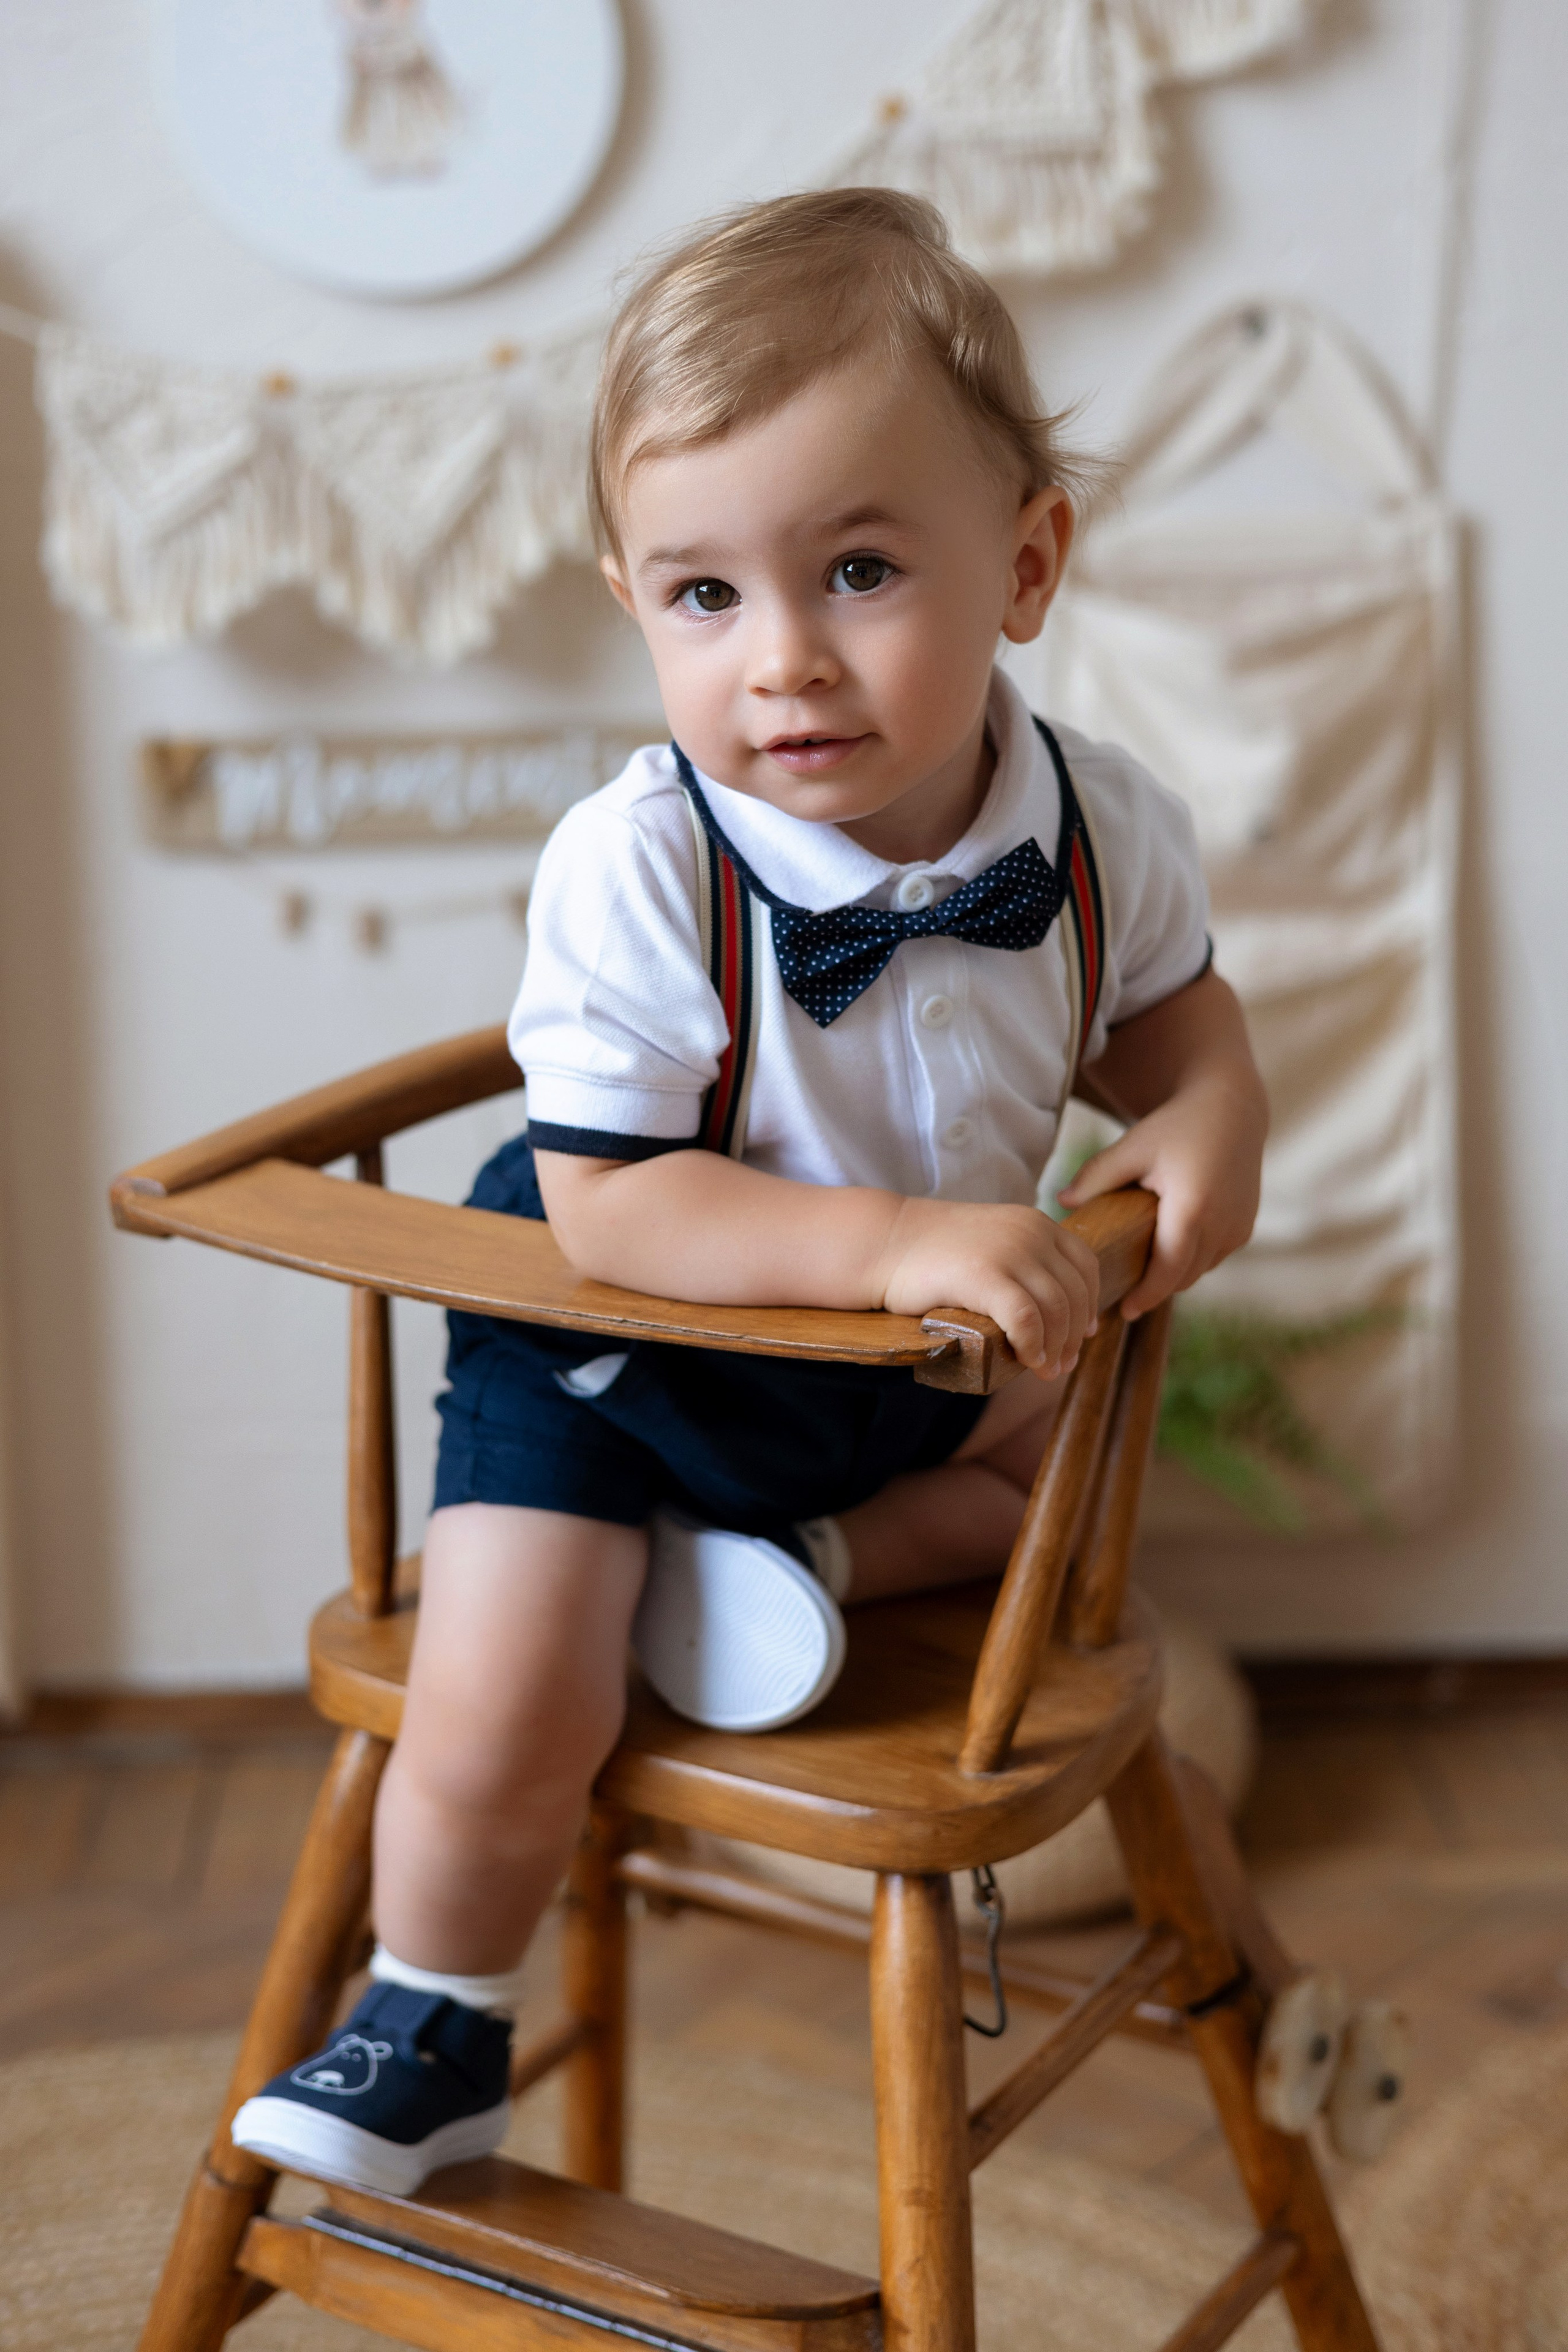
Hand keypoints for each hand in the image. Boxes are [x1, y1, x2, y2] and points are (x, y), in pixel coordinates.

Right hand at [873, 1197, 1099, 1379]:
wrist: (884, 1242)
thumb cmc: (933, 1254)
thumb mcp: (992, 1245)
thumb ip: (1024, 1265)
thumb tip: (1058, 1315)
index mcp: (1035, 1223)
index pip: (1085, 1265)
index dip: (1090, 1304)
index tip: (1083, 1333)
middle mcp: (1030, 1232)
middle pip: (1074, 1292)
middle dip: (1074, 1336)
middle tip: (1063, 1365)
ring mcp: (1009, 1251)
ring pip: (1056, 1309)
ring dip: (1056, 1347)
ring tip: (1045, 1370)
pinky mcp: (984, 1274)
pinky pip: (1027, 1318)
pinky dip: (1033, 1345)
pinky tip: (1027, 1361)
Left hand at [1059, 1068, 1264, 1320]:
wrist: (1232, 1109)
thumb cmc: (1177, 1126)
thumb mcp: (1133, 1147)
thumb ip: (1096, 1177)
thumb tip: (1059, 1204)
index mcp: (1192, 1209)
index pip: (1168, 1271)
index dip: (1146, 1296)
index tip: (1123, 1312)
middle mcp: (1222, 1225)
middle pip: (1183, 1276)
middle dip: (1155, 1289)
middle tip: (1122, 1296)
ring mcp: (1239, 1227)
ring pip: (1200, 1270)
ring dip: (1174, 1274)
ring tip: (1142, 1273)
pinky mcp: (1246, 1226)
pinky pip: (1214, 1256)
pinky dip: (1192, 1259)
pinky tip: (1168, 1249)